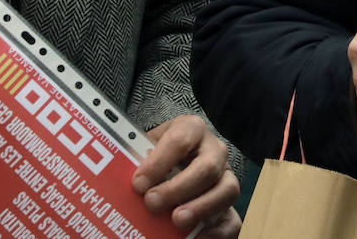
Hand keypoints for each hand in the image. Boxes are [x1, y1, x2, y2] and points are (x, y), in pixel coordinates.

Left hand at [134, 116, 239, 235]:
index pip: (180, 141)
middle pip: (207, 168)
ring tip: (177, 221)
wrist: (175, 158)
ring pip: (228, 190)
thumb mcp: (146, 147)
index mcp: (192, 129)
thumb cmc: (156, 155)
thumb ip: (137, 162)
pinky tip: (196, 237)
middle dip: (179, 188)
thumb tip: (123, 187)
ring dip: (202, 208)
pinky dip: (217, 232)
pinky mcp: (227, 203)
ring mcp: (226, 176)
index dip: (159, 162)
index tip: (138, 183)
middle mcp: (214, 150)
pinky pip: (233, 219)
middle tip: (152, 203)